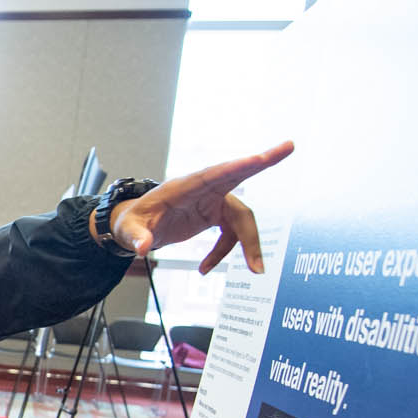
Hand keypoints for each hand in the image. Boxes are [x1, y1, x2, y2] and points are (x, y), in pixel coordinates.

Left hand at [110, 141, 293, 272]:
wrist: (134, 226)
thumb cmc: (131, 221)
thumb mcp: (128, 230)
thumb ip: (136, 237)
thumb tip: (141, 247)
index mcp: (184, 186)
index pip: (215, 173)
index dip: (239, 166)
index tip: (260, 157)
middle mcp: (202, 189)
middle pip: (239, 176)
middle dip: (264, 162)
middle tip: (289, 147)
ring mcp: (211, 200)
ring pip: (241, 218)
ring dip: (249, 244)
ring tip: (255, 270)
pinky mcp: (214, 214)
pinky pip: (230, 233)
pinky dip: (223, 253)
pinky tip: (205, 268)